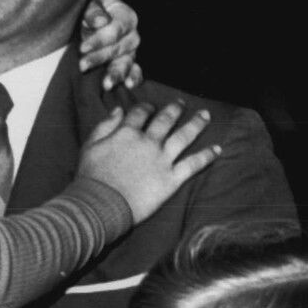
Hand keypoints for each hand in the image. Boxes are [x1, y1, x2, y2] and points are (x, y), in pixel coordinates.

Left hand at [77, 0, 142, 91]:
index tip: (83, 48)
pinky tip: (128, 85)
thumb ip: (94, 11)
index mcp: (127, 17)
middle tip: (83, 66)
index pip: (115, 30)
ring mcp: (132, 52)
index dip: (99, 40)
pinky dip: (134, 79)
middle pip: (118, 49)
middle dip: (100, 58)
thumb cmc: (93, 11)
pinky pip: (136, 72)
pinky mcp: (129, 64)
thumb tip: (101, 22)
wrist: (95, 22)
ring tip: (106, 85)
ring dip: (116, 74)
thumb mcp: (91, 4)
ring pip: (126, 63)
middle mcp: (132, 35)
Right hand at [77, 101, 219, 223]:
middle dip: (175, 109)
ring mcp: (162, 160)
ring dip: (196, 124)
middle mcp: (148, 142)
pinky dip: (206, 156)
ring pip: (184, 136)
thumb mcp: (90, 146)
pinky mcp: (171, 179)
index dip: (146, 108)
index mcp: (127, 132)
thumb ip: (105, 126)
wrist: (100, 204)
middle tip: (182, 103)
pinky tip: (217, 149)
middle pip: (166, 120)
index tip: (150, 108)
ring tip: (206, 115)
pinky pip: (193, 164)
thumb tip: (118, 110)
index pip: (140, 113)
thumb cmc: (91, 177)